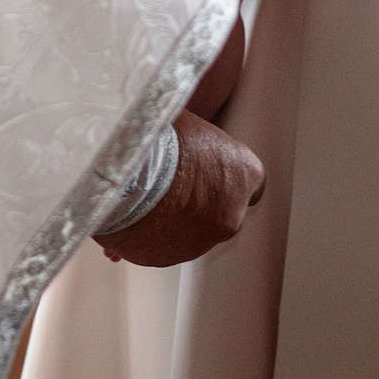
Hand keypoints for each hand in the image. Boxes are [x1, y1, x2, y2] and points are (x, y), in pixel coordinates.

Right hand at [98, 111, 265, 265]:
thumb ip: (198, 138)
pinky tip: (134, 213)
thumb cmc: (160, 141)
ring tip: (147, 197)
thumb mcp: (188, 121)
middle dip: (201, 200)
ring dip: (176, 219)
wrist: (127, 176)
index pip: (251, 181)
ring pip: (192, 230)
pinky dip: (152, 234)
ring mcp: (202, 240)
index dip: (228, 176)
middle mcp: (232, 214)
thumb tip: (183, 128)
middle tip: (174, 181)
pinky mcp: (171, 257)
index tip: (210, 171)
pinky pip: (163, 244)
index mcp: (244, 173)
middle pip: (222, 209)